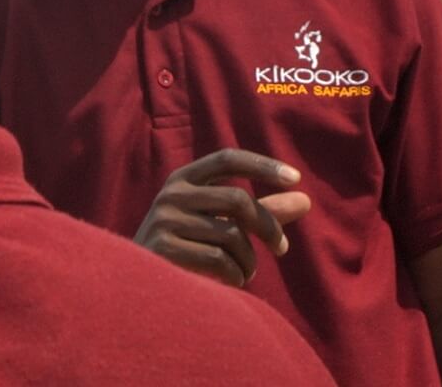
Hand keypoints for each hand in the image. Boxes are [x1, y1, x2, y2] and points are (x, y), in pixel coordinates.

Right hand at [133, 148, 312, 286]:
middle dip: (267, 226)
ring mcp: (165, 221)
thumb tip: (305, 200)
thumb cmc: (187, 247)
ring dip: (250, 259)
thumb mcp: (218, 222)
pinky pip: (218, 260)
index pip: (227, 159)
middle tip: (282, 248)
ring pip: (230, 234)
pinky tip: (235, 281)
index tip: (295, 177)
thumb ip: (260, 211)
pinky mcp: (163, 250)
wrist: (136, 284)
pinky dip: (236, 274)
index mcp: (184, 179)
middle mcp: (172, 194)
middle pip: (237, 200)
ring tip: (248, 272)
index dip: (262, 164)